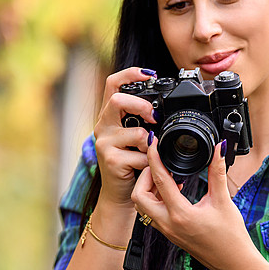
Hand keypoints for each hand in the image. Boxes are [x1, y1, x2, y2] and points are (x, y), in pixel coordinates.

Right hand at [94, 68, 157, 207]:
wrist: (120, 195)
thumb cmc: (132, 165)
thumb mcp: (137, 138)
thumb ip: (145, 122)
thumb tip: (165, 110)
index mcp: (110, 116)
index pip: (113, 84)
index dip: (130, 74)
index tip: (149, 74)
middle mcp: (103, 126)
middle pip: (118, 100)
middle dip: (142, 106)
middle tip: (155, 117)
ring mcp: (105, 143)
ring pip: (137, 132)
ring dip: (151, 144)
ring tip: (151, 155)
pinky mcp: (111, 160)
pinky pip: (141, 155)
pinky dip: (150, 162)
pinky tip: (147, 168)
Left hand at [131, 138, 254, 269]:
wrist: (234, 263)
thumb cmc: (231, 238)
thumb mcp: (223, 201)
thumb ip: (218, 172)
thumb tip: (219, 149)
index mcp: (180, 215)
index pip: (159, 180)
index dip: (154, 158)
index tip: (153, 144)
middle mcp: (169, 224)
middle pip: (139, 196)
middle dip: (145, 176)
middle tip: (158, 163)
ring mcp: (167, 231)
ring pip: (143, 206)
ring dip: (148, 188)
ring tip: (166, 176)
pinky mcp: (171, 234)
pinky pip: (152, 214)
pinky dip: (156, 199)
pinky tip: (173, 191)